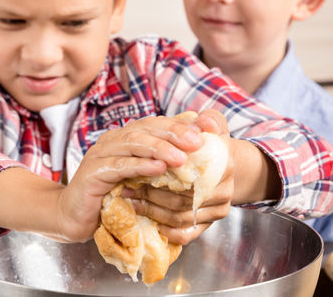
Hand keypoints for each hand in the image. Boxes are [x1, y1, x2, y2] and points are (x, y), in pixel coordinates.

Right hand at [55, 115, 204, 241]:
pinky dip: (140, 165)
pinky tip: (158, 168)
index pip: (154, 124)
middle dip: (173, 133)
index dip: (178, 126)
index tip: (202, 133)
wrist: (74, 215)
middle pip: (145, 128)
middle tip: (195, 142)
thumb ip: (157, 164)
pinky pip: (119, 165)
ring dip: (159, 148)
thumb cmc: (112, 195)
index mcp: (125, 137)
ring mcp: (101, 153)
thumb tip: (189, 158)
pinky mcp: (93, 172)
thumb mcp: (138, 177)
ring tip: (181, 157)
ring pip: (133, 143)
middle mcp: (112, 140)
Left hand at [121, 109, 233, 244]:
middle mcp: (224, 191)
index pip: (191, 172)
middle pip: (182, 197)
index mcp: (225, 164)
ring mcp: (217, 211)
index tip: (140, 167)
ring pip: (179, 217)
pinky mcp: (208, 225)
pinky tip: (147, 217)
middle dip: (151, 192)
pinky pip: (184, 234)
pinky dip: (164, 229)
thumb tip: (204, 122)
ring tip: (131, 198)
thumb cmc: (211, 143)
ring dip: (152, 209)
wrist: (222, 165)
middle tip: (127, 185)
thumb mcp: (213, 125)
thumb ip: (210, 120)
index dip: (163, 171)